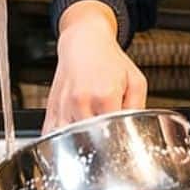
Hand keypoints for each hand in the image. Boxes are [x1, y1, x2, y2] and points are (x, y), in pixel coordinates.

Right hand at [42, 1, 147, 133]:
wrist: (84, 43)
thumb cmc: (110, 61)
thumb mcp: (135, 81)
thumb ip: (137, 108)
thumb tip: (136, 131)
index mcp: (105, 95)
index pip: (113, 134)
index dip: (119, 142)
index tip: (122, 142)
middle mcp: (81, 102)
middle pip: (90, 141)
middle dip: (101, 146)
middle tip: (108, 143)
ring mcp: (64, 107)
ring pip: (69, 143)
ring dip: (80, 146)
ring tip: (91, 142)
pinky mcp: (51, 110)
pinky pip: (52, 136)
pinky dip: (62, 143)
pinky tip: (73, 140)